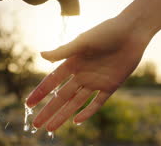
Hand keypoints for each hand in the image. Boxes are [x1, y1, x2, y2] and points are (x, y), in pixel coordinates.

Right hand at [26, 16, 151, 131]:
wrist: (132, 32)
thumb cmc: (107, 32)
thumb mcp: (83, 41)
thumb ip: (63, 51)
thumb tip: (41, 55)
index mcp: (73, 62)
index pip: (52, 81)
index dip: (40, 93)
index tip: (28, 104)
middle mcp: (82, 74)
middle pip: (62, 97)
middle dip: (49, 110)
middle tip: (36, 125)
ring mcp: (96, 81)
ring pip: (76, 103)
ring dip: (63, 115)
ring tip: (50, 128)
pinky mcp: (110, 86)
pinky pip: (97, 103)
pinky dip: (87, 112)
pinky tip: (76, 121)